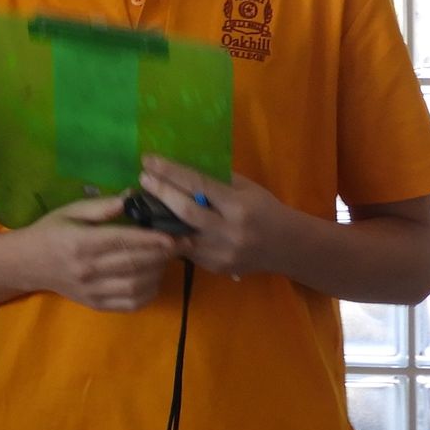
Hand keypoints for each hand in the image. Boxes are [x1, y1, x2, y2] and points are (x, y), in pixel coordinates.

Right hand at [20, 195, 186, 311]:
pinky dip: (147, 293)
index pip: (124, 242)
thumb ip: (102, 206)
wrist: (26, 264)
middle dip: (162, 255)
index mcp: (81, 243)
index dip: (152, 240)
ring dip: (157, 273)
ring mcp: (92, 290)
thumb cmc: (49, 231)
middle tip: (182, 244)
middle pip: (134, 264)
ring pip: (136, 286)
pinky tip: (153, 278)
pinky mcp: (96, 304)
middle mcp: (88, 270)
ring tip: (167, 259)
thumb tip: (133, 197)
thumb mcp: (71, 211)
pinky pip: (129, 303)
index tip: (174, 235)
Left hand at [138, 156, 299, 282]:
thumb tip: (180, 169)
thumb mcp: (246, 188)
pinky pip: (187, 250)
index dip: (171, 172)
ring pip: (180, 234)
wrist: (287, 247)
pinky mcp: (215, 268)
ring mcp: (221, 254)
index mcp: (238, 207)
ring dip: (159, 218)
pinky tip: (160, 223)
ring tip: (144, 201)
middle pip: (185, 212)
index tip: (149, 160)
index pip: (198, 185)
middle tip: (142, 179)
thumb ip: (216, 181)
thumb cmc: (266, 209)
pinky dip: (172, 236)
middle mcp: (229, 232)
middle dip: (160, 193)